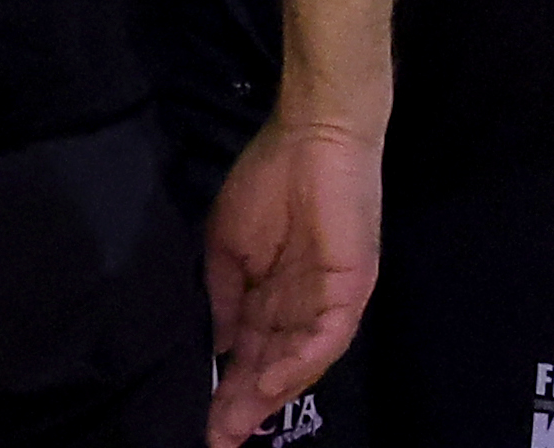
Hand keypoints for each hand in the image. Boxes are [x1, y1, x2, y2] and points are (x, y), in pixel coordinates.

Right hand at [203, 114, 374, 447]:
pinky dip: (298, 363)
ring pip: (299, 362)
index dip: (228, 388)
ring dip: (268, 396)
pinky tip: (269, 383)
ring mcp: (329, 302)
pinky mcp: (350, 290)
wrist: (312, 136)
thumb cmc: (269, 180)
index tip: (203, 421)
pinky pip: (325, 338)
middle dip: (244, 405)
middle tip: (217, 438)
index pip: (251, 354)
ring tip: (236, 424)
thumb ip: (224, 298)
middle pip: (273, 368)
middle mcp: (304, 310)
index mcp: (275, 299)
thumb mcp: (227, 245)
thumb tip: (217, 347)